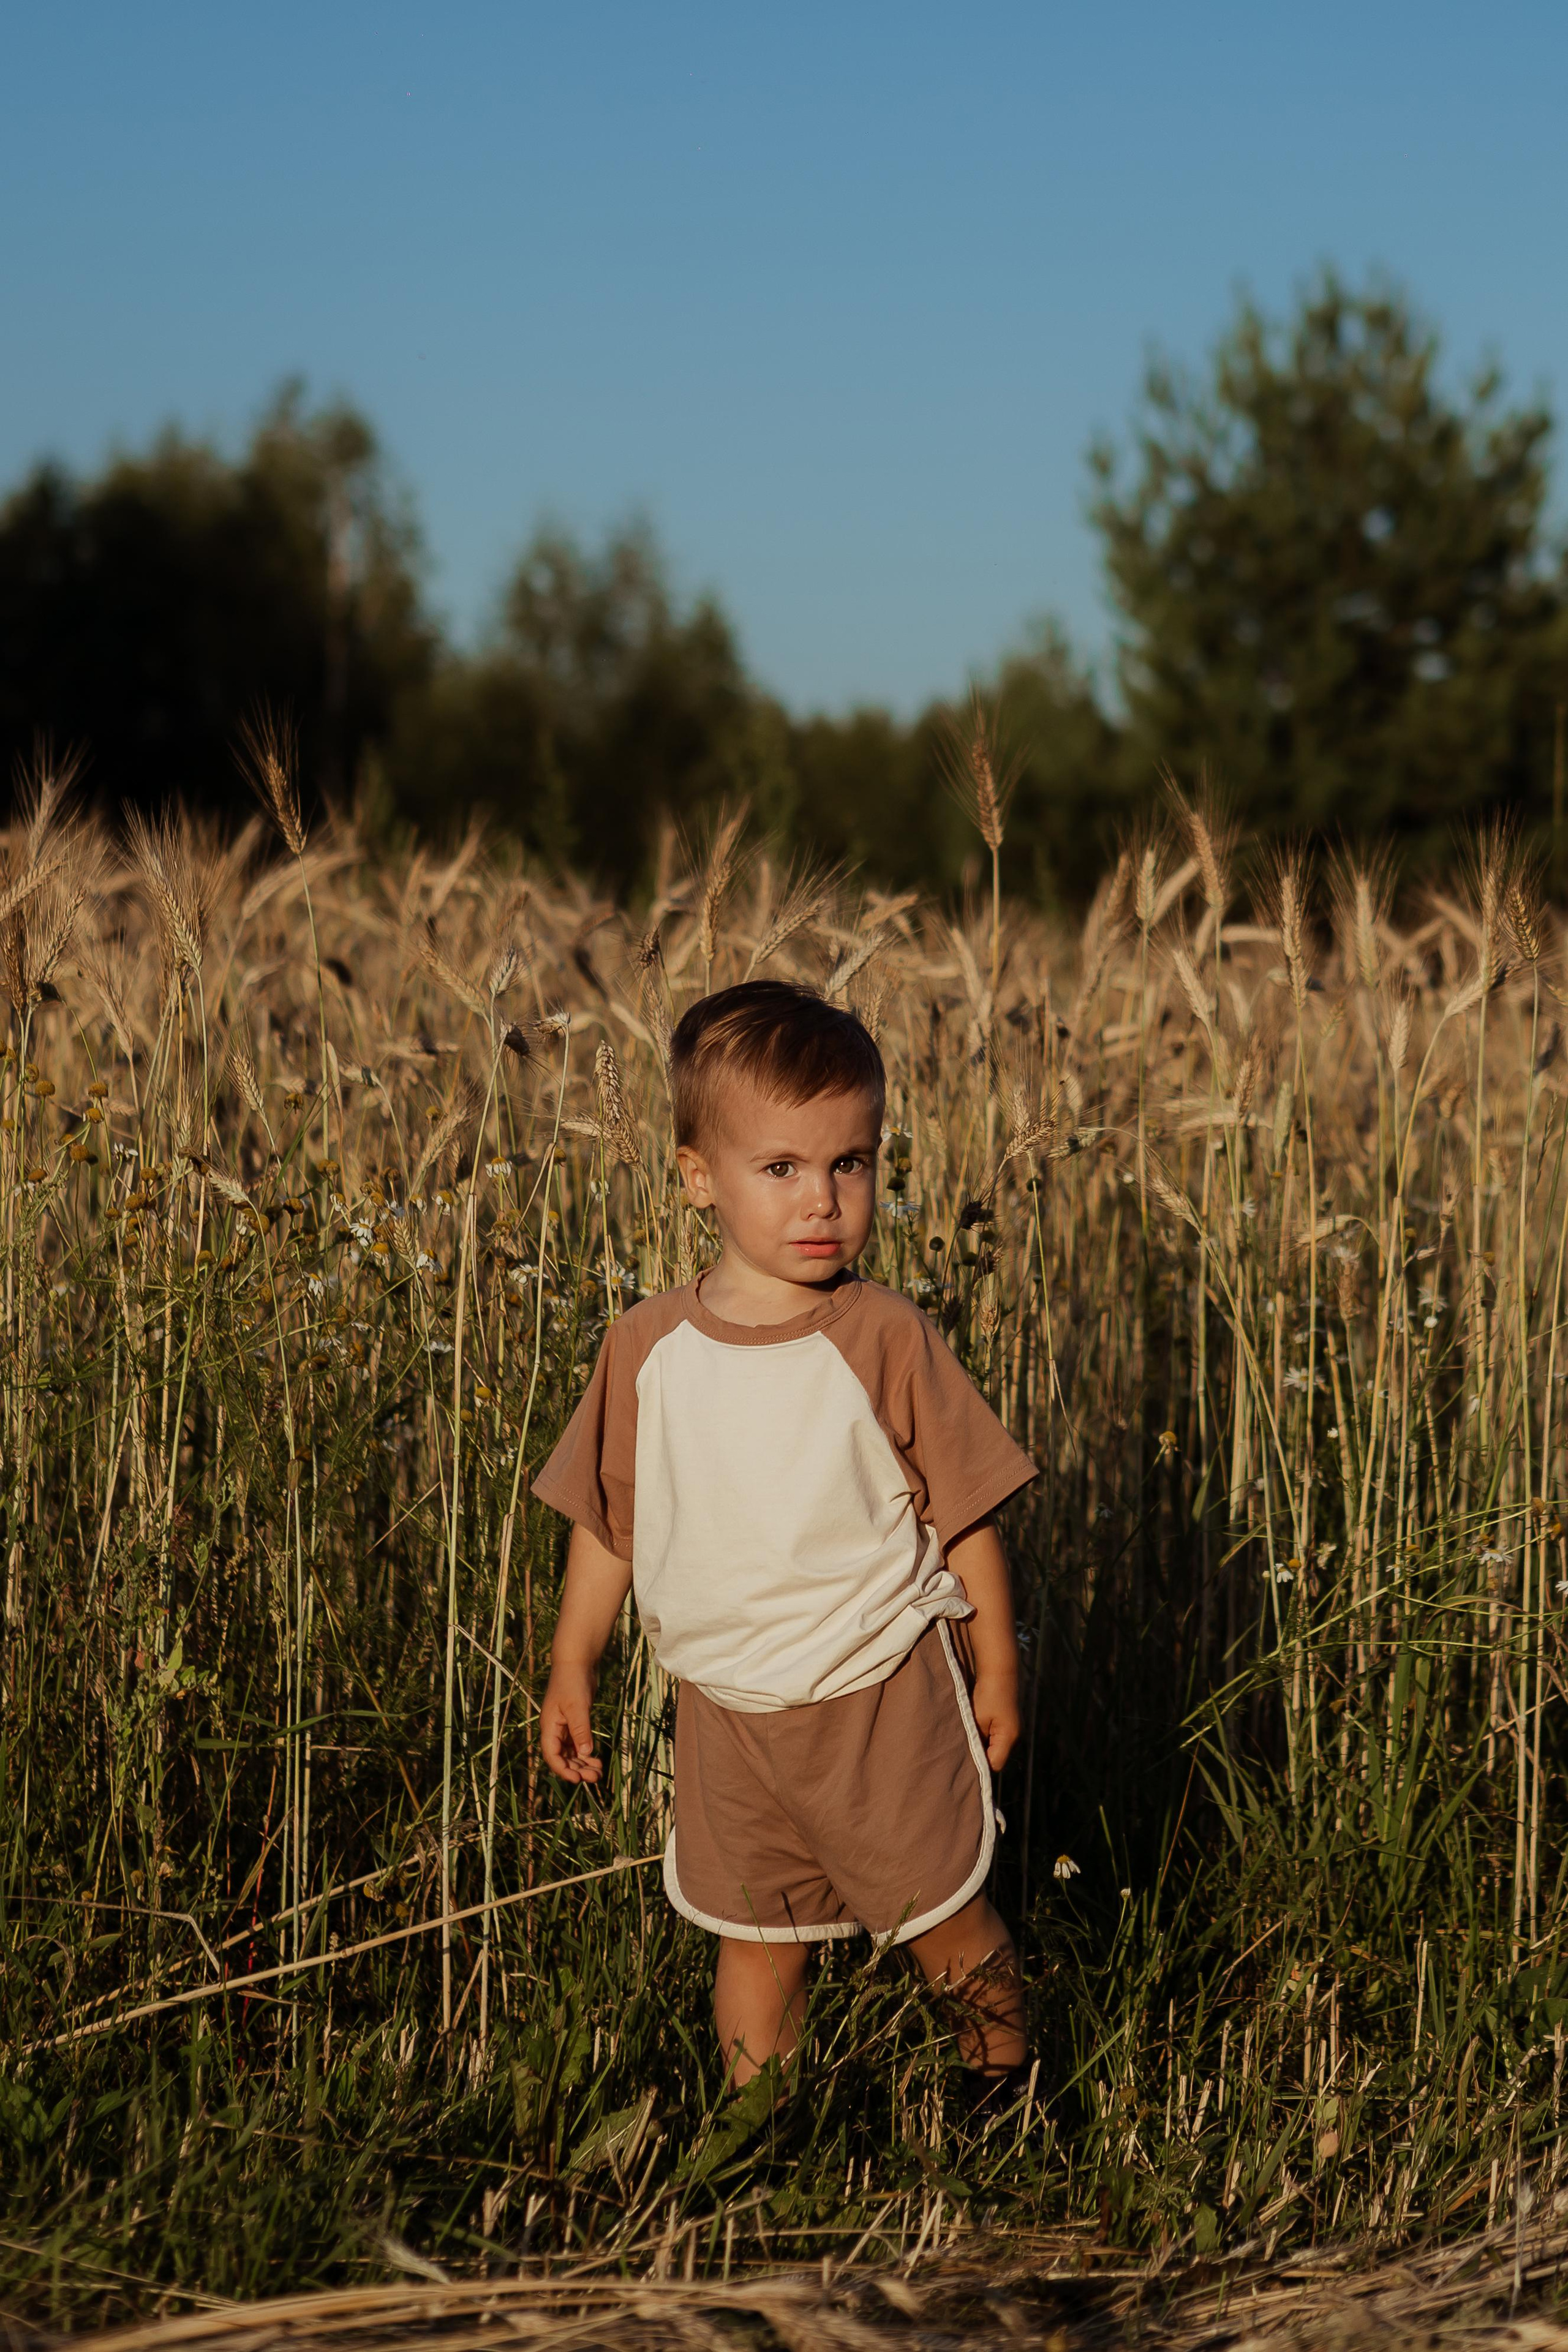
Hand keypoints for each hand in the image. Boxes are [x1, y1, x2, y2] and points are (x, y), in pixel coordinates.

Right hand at [540, 1663, 601, 1783]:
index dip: (563, 1770)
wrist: (577, 1662)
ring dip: (583, 1763)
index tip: (578, 1779)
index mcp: (550, 1726)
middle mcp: (555, 1729)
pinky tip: (596, 1759)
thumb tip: (585, 1754)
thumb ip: (580, 1731)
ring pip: (571, 1752)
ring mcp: (565, 1726)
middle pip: (563, 1757)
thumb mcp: (577, 1707)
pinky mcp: (575, 1722)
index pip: (552, 1755)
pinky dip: (586, 1753)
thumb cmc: (573, 1682)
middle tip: (595, 1778)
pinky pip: (578, 1743)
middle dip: (577, 1769)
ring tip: (598, 1772)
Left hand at [970, 1668, 1020, 1771]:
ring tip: (966, 1740)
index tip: (962, 1764)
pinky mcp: (1008, 1722)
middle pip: (996, 1757)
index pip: (994, 1765)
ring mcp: (1013, 1729)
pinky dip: (986, 1737)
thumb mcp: (978, 1719)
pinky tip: (974, 1730)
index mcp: (1009, 1738)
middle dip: (980, 1756)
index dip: (979, 1766)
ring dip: (982, 1745)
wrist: (1000, 1669)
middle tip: (960, 1754)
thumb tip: (972, 1757)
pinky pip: (996, 1737)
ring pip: (996, 1747)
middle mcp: (1014, 1736)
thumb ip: (976, 1740)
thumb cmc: (988, 1693)